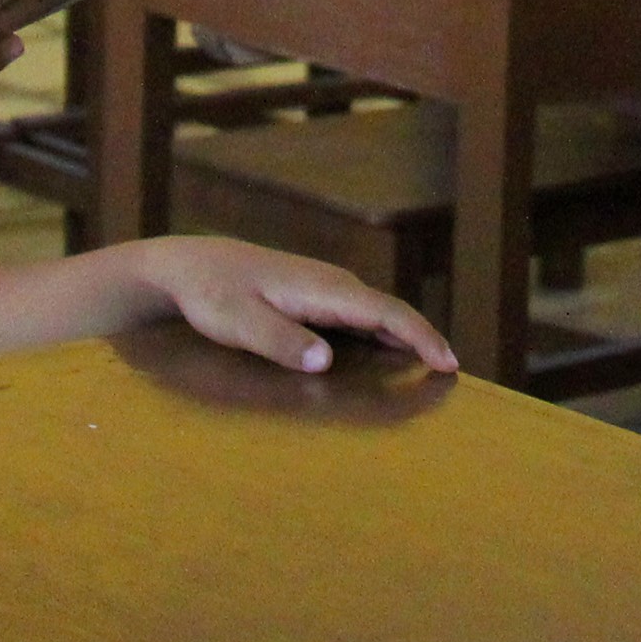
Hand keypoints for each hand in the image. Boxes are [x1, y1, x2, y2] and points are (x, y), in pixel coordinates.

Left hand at [127, 235, 456, 375]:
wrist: (189, 265)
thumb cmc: (212, 294)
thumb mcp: (237, 322)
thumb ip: (279, 341)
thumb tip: (325, 360)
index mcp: (322, 287)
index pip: (384, 312)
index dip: (419, 336)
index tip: (448, 362)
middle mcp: (333, 284)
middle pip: (390, 313)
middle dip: (424, 340)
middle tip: (452, 376)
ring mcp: (326, 290)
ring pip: (378, 315)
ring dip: (406, 339)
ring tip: (433, 370)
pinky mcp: (316, 299)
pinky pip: (361, 318)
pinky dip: (384, 336)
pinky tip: (391, 359)